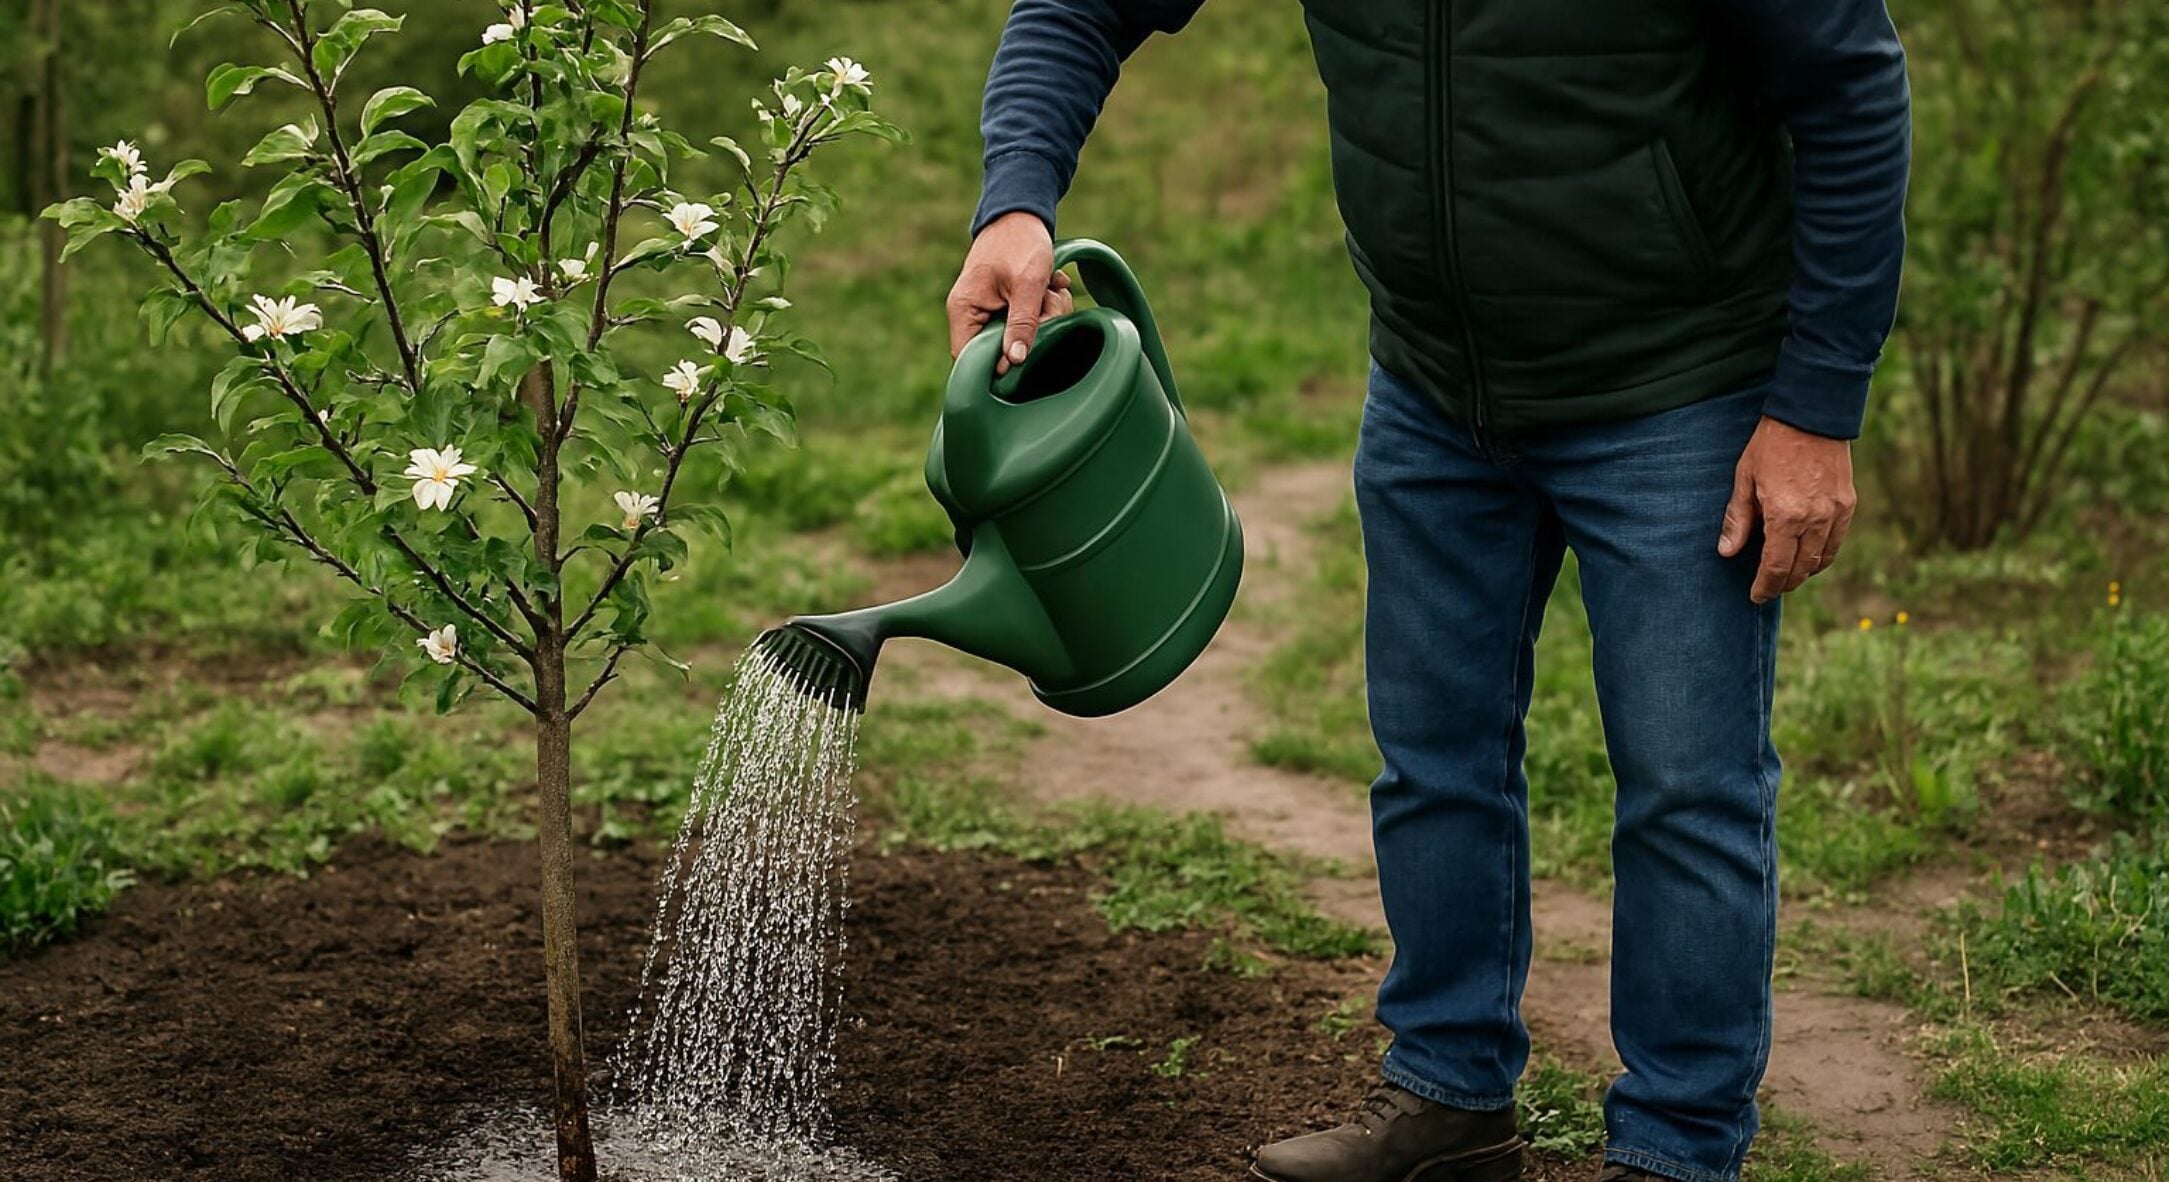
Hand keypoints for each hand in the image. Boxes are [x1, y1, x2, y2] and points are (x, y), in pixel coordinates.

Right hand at [946, 211, 1074, 373]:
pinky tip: (1051, 288)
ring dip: (1043, 317)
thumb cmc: (1021, 242)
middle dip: (1030, 333)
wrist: (1023, 211)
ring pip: (1016, 334)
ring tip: (1051, 291)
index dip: (995, 365)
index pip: (969, 357)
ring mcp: (987, 308)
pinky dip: (1043, 308)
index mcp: (964, 309)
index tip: (1025, 357)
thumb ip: (1022, 323)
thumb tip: (1014, 361)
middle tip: (1047, 308)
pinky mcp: (1004, 303)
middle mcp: (970, 312)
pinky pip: (1024, 320)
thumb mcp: (1027, 284)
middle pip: (998, 348)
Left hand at [1717, 416, 1857, 603]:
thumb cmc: (1771, 444)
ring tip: (1785, 574)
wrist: (1811, 414)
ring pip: (1822, 559)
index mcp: (1786, 516)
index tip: (1756, 596)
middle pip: (1801, 569)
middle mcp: (1815, 519)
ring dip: (1803, 572)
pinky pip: (1836, 542)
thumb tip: (1727, 551)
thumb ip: (1737, 518)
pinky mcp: (1848, 504)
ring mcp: (1835, 513)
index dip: (1765, 586)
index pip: (1776, 567)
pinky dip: (1822, 555)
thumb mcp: (1745, 479)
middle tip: (1768, 588)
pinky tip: (1807, 555)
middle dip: (1783, 583)